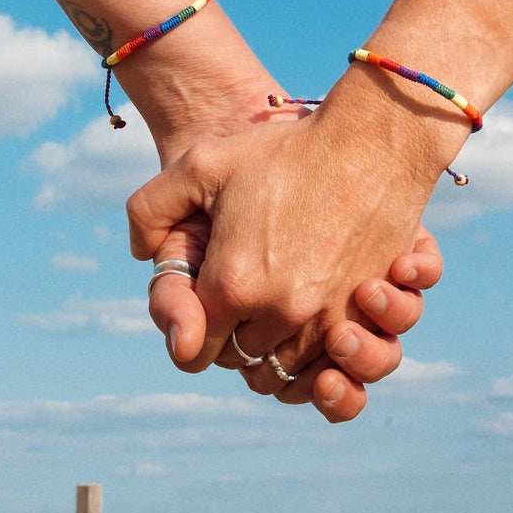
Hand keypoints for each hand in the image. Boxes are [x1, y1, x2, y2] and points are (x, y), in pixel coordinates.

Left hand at [128, 108, 438, 404]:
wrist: (372, 140)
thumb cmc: (285, 150)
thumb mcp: (201, 163)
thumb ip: (150, 208)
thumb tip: (140, 254)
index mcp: (231, 283)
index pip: (198, 350)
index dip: (199, 336)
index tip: (210, 313)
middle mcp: (279, 310)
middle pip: (246, 364)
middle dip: (239, 344)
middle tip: (244, 311)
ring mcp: (331, 315)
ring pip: (294, 372)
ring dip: (283, 356)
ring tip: (282, 322)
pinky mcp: (372, 313)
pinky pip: (345, 366)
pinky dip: (332, 363)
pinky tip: (324, 332)